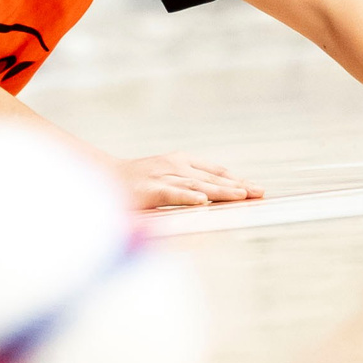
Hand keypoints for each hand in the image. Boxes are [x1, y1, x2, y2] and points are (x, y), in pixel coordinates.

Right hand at [119, 152, 262, 209]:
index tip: (256, 189)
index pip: (216, 170)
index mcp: (181, 161)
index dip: (237, 179)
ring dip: (221, 191)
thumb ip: (188, 185)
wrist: (102, 177)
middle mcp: (175, 165)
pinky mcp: (149, 189)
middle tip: (259, 193)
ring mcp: (162, 175)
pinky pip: (172, 193)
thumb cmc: (137, 183)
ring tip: (241, 196)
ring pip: (197, 185)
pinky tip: (202, 201)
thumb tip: (214, 198)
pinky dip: (188, 196)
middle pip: (212, 177)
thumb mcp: (166, 177)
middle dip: (238, 186)